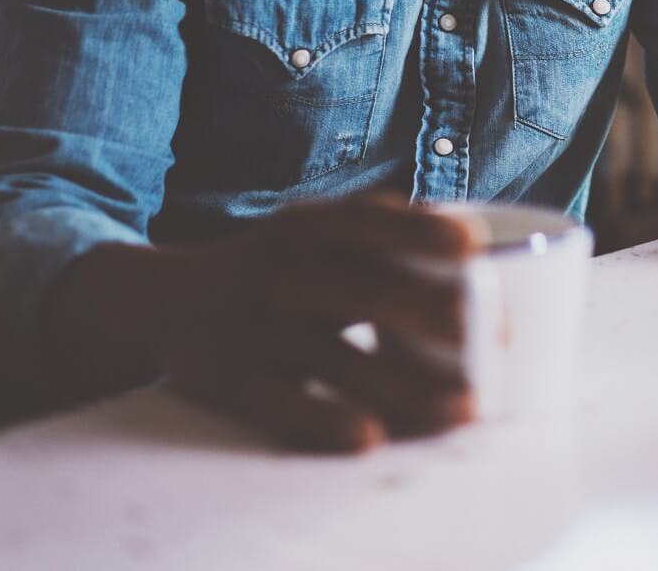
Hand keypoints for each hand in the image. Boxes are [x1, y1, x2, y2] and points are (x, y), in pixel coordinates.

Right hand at [45, 189, 481, 451]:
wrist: (157, 298)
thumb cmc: (270, 261)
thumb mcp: (310, 227)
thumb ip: (378, 228)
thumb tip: (477, 237)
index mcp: (304, 226)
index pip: (367, 221)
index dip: (420, 231)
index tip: (476, 246)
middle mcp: (279, 272)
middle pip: (364, 293)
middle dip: (436, 315)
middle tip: (500, 339)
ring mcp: (255, 328)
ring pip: (338, 359)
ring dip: (406, 385)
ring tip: (468, 406)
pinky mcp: (230, 380)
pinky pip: (282, 403)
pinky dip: (324, 419)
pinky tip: (370, 436)